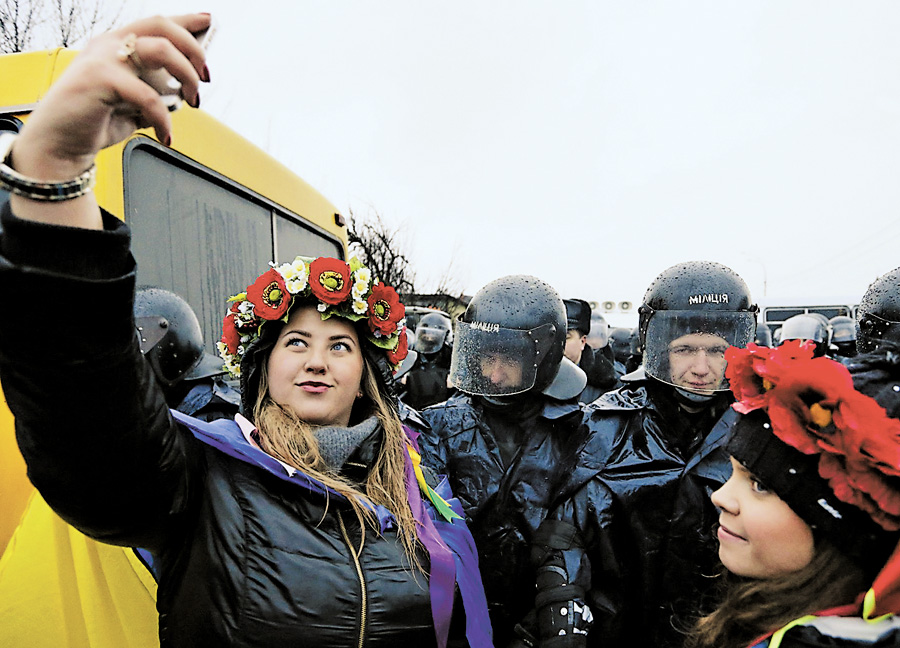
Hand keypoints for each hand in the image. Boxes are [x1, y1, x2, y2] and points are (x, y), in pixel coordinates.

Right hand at [13, 13, 210, 183]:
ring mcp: (104, 58)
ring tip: (192, 100)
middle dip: (194, 49)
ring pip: (162, 50)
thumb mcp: (132, 102)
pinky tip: (164, 133)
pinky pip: (149, 97)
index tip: (207, 21)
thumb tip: (184, 90)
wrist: (58, 142)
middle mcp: (110, 44)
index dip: (185, 21)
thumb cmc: (94, 121)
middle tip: (205, 76)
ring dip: (187, 75)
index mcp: (116, 45)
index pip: (157, 24)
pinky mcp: (100, 78)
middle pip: (163, 26)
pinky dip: (164, 119)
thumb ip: (154, 90)